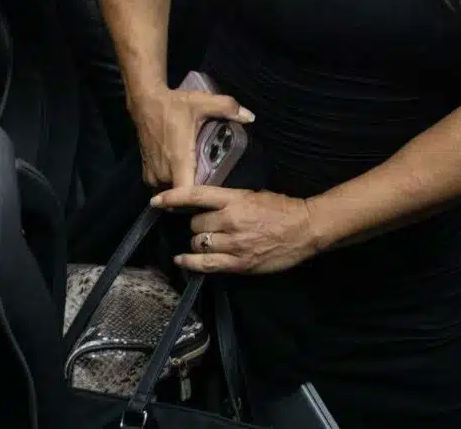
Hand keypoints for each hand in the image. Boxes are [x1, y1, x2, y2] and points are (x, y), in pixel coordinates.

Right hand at [129, 87, 253, 188]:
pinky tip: (185, 175)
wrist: (145, 102)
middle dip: (198, 195)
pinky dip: (172, 185)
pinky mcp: (146, 172)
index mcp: (179, 160)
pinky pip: (162, 187)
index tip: (216, 196)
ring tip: (202, 182)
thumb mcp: (204, 102)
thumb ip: (228, 108)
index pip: (188, 193)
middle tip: (216, 186)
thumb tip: (250, 117)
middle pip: (183, 195)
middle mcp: (164, 172)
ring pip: (172, 191)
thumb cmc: (175, 104)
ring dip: (184, 189)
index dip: (202, 198)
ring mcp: (152, 174)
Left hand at [151, 184, 318, 273]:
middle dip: (196, 224)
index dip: (173, 197)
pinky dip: (190, 263)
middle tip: (205, 225)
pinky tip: (182, 260)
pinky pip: (206, 265)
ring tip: (206, 241)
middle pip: (195, 223)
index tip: (156, 200)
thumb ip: (231, 200)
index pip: (197, 195)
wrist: (305, 228)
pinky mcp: (238, 263)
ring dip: (198, 242)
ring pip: (199, 243)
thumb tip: (210, 205)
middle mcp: (230, 220)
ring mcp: (233, 243)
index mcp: (235, 199)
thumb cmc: (282, 208)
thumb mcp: (255, 195)